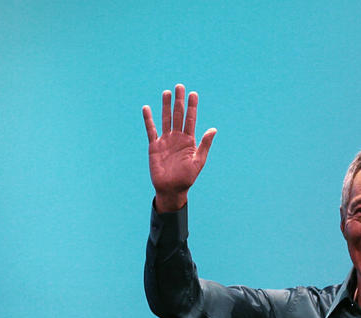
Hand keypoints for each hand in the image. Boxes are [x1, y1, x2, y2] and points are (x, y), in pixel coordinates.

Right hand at [143, 84, 216, 211]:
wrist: (172, 189)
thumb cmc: (187, 178)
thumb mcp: (198, 161)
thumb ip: (204, 144)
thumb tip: (213, 129)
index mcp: (189, 141)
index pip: (191, 119)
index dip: (192, 107)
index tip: (193, 94)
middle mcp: (177, 138)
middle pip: (178, 115)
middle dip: (179, 101)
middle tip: (180, 86)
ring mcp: (166, 140)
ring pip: (165, 119)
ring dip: (166, 106)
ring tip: (167, 92)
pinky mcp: (154, 146)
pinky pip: (151, 130)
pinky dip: (148, 119)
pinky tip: (147, 108)